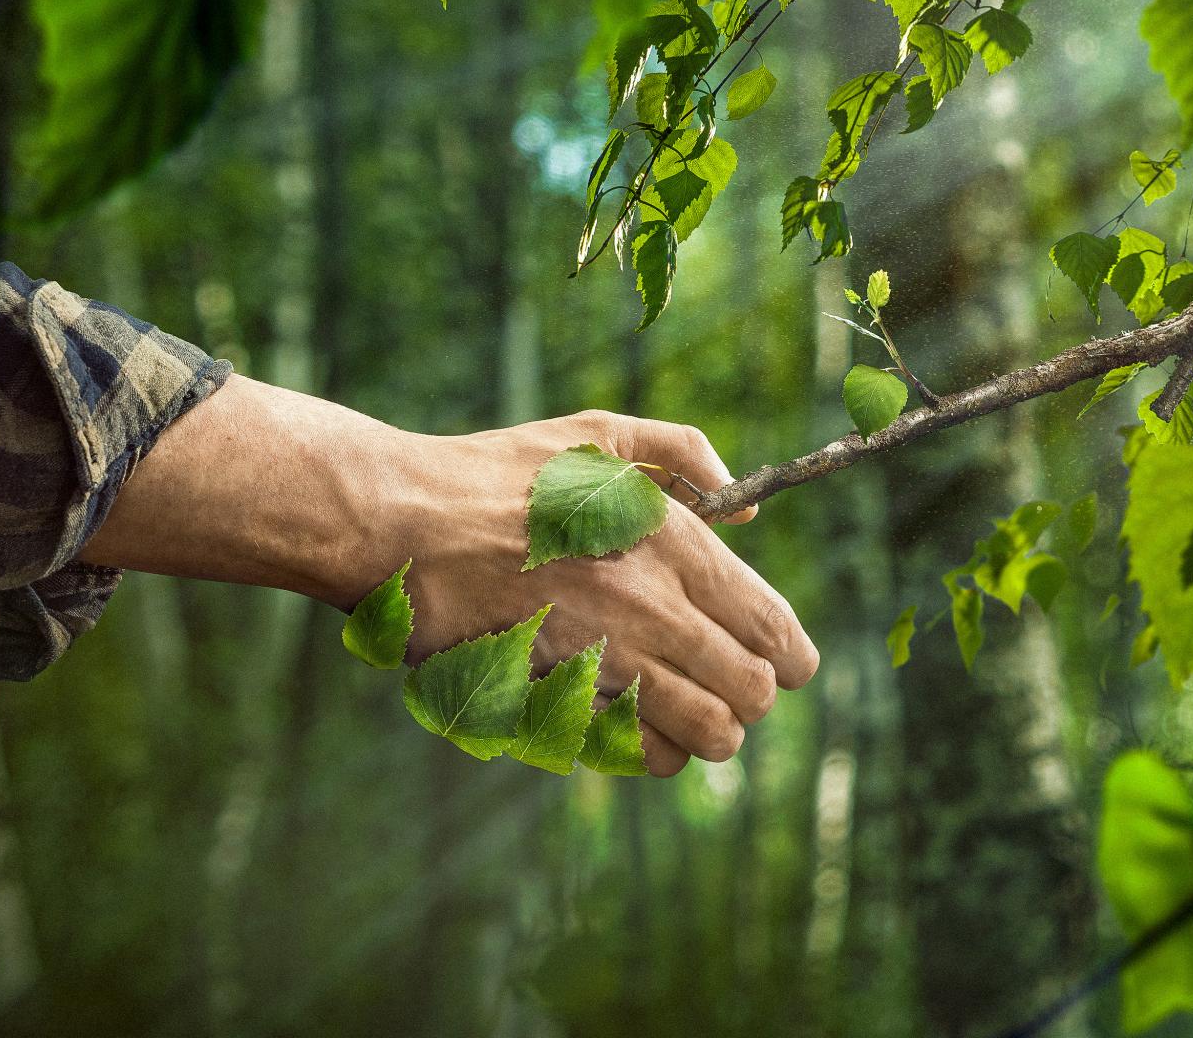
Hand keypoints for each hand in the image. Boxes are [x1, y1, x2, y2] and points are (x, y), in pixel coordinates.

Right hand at [371, 410, 818, 775]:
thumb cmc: (496, 476)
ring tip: (686, 710)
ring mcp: (605, 662)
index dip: (792, 658)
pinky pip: (639, 755)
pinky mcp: (558, 701)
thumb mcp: (597, 436)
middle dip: (749, 695)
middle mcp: (651, 608)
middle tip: (725, 684)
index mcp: (672, 544)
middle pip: (751, 693)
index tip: (784, 663)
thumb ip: (683, 455)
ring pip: (707, 736)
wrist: (400, 524)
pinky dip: (649, 748)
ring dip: (706, 731)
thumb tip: (745, 506)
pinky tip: (634, 720)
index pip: (775, 630)